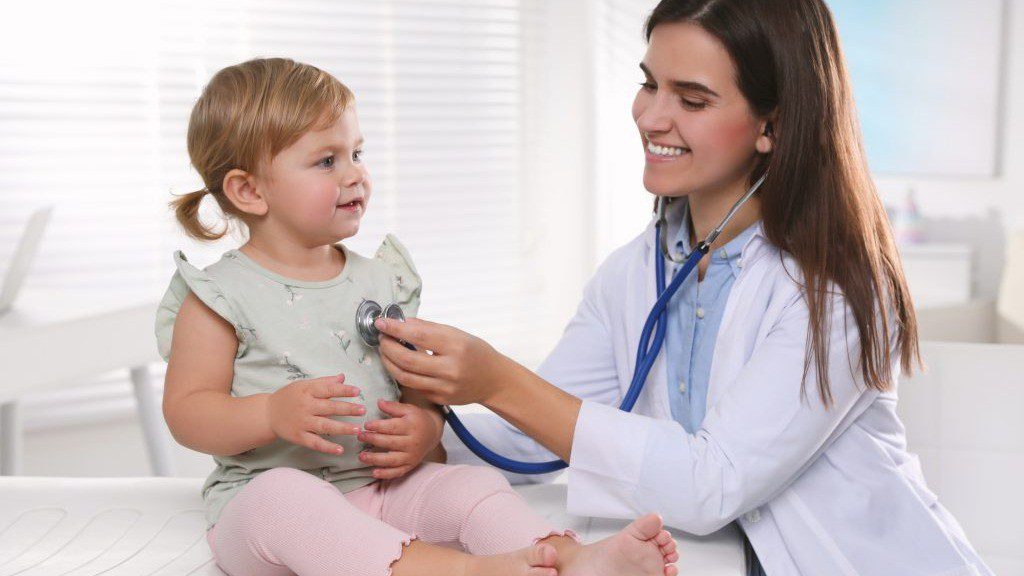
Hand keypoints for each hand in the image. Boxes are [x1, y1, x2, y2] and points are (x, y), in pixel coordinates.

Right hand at [266, 374, 364, 454]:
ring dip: (342, 428)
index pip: (328, 389)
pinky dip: (327, 447)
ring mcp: (302, 423)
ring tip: (357, 430)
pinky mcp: (298, 436)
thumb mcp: (304, 385)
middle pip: (329, 408)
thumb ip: (324, 382)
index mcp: (307, 391)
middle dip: (347, 409)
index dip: (343, 390)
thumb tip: (343, 377)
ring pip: (324, 426)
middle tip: (363, 410)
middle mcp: (305, 406)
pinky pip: (315, 443)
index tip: (357, 392)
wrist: (267, 414)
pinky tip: (340, 450)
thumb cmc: (289, 397)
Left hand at [358, 399, 443, 479]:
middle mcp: (412, 442)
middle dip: (373, 440)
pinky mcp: (410, 465)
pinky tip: (374, 472)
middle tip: (360, 437)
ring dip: (376, 459)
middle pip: (390, 443)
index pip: (392, 427)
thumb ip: (393, 407)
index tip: (366, 425)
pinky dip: (386, 474)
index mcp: (411, 426)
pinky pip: (398, 472)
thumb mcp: (408, 409)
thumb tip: (379, 402)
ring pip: (392, 460)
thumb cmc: (417, 419)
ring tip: (362, 456)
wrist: (432, 433)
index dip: (378, 426)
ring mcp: (411, 456)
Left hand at [375, 317, 514, 405]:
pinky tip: (399, 364)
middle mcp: (450, 369)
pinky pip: (414, 386)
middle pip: (407, 360)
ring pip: (405, 377)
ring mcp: (444, 387)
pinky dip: (402, 373)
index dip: (396, 329)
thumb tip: (402, 322)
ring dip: (389, 363)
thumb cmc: (475, 352)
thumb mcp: (457, 334)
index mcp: (456, 346)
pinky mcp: (439, 399)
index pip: (419, 335)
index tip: (381, 322)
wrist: (493, 380)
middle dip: (388, 347)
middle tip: (382, 338)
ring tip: (385, 351)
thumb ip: (429, 328)